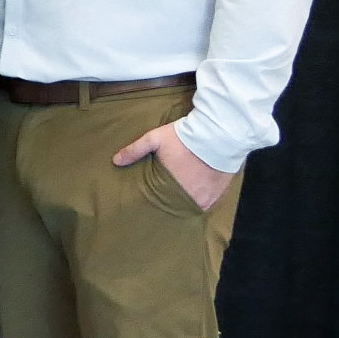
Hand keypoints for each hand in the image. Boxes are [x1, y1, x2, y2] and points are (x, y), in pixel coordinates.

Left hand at [114, 120, 233, 210]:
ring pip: (196, 203)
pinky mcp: (223, 190)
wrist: (219, 132)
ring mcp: (210, 195)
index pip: (163, 203)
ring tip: (184, 193)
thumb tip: (115, 161)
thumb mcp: (155, 139)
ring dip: (191, 199)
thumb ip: (135, 150)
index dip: (159, 201)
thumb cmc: (184, 137)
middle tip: (169, 196)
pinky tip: (200, 190)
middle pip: (180, 205)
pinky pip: (212, 199)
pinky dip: (205, 196)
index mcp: (174, 188)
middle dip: (174, 201)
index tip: (155, 198)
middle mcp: (193, 196)